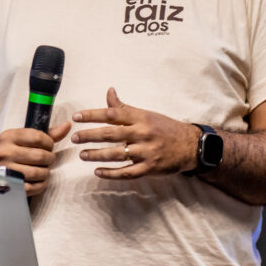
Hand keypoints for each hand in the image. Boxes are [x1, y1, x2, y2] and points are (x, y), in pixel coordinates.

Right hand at [0, 122, 70, 195]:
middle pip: (40, 156)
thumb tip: (67, 126)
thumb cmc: (7, 148)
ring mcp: (6, 170)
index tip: (49, 146)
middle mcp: (5, 152)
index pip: (38, 137)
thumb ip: (45, 133)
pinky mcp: (9, 185)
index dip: (49, 143)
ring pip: (38, 173)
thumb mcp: (20, 137)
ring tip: (43, 169)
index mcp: (9, 136)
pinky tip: (39, 180)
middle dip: (49, 158)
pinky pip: (33, 188)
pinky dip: (41, 185)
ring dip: (46, 172)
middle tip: (48, 159)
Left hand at [71, 87, 197, 178]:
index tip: (76, 117)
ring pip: (117, 154)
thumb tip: (109, 91)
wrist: (190, 145)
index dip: (92, 115)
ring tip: (82, 155)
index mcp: (141, 118)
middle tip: (74, 138)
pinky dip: (111, 173)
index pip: (112, 114)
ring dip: (97, 155)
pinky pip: (127, 172)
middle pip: (111, 134)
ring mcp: (146, 152)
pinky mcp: (150, 168)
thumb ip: (124, 107)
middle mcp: (143, 133)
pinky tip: (98, 172)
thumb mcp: (146, 114)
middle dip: (90, 135)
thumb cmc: (164, 127)